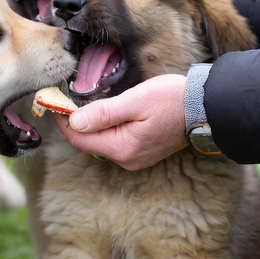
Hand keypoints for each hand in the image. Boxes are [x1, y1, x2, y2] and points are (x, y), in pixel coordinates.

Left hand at [52, 74, 188, 170]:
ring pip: (100, 142)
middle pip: (88, 142)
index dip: (63, 121)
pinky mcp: (142, 151)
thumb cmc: (172, 100)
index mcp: (122, 148)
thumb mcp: (135, 101)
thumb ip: (104, 113)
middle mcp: (126, 158)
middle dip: (73, 123)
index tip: (53, 102)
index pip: (80, 139)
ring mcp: (135, 157)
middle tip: (63, 100)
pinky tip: (102, 113)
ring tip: (80, 104)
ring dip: (88, 125)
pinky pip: (114, 141)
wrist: (205, 107)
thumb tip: (74, 122)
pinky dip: (103, 128)